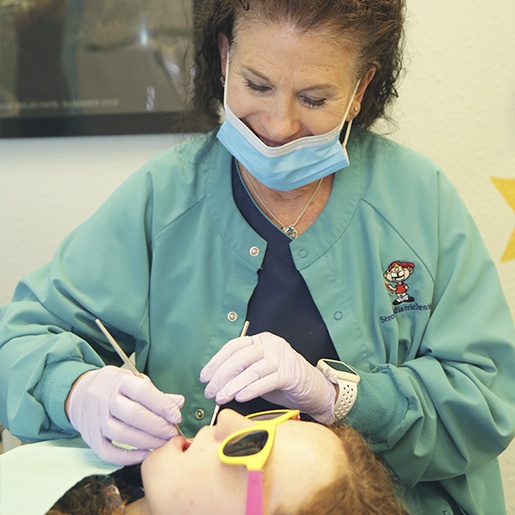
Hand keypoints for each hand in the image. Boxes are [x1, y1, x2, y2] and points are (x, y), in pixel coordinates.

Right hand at [67, 365, 183, 464]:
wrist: (79, 392)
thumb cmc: (113, 387)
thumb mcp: (133, 380)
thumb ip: (156, 393)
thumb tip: (179, 403)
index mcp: (119, 380)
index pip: (143, 391)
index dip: (163, 405)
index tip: (176, 416)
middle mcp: (105, 399)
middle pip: (134, 415)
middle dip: (158, 426)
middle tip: (172, 433)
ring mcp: (95, 419)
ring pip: (122, 434)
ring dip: (147, 441)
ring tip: (162, 443)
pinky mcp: (90, 437)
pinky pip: (108, 452)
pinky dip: (127, 457)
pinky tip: (143, 454)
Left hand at [200, 332, 335, 423]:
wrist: (312, 388)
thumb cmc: (281, 379)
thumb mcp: (258, 369)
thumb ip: (240, 370)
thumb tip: (214, 381)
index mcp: (260, 340)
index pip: (233, 347)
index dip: (216, 362)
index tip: (204, 377)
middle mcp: (270, 344)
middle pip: (239, 358)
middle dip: (221, 376)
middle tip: (210, 391)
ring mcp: (281, 357)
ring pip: (250, 370)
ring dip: (232, 386)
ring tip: (220, 397)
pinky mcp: (289, 372)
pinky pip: (265, 381)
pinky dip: (250, 390)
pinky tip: (239, 398)